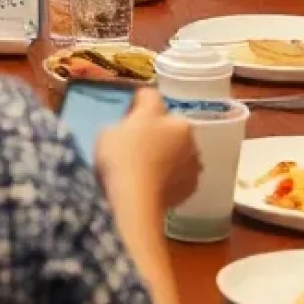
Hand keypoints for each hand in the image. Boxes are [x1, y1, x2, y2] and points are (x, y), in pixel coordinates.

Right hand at [95, 89, 199, 213]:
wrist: (136, 202)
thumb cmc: (121, 157)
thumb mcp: (110, 128)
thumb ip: (127, 121)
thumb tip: (134, 123)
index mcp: (171, 117)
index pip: (152, 101)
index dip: (136, 107)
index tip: (125, 119)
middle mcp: (189, 137)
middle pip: (169, 127)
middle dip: (156, 133)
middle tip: (134, 145)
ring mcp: (193, 165)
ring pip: (177, 152)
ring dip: (166, 156)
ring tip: (144, 168)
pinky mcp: (191, 189)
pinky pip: (178, 175)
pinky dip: (169, 177)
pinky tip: (152, 184)